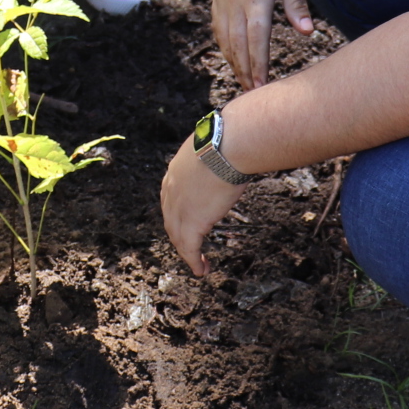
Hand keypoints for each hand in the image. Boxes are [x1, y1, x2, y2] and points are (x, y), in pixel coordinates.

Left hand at [160, 140, 245, 275]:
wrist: (227, 146)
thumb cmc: (229, 139)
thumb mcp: (215, 145)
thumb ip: (218, 152)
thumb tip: (238, 145)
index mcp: (175, 172)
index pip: (171, 197)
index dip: (176, 211)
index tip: (185, 220)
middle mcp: (171, 191)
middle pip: (171, 220)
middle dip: (178, 235)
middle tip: (189, 246)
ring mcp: (179, 208)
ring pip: (178, 237)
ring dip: (187, 252)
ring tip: (197, 262)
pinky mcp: (192, 223)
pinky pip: (190, 249)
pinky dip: (194, 261)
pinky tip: (202, 269)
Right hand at [212, 0, 313, 90]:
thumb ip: (296, 3)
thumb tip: (306, 33)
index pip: (256, 38)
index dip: (258, 65)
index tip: (263, 86)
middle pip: (237, 43)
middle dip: (245, 70)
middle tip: (254, 94)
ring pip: (224, 36)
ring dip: (233, 61)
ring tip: (244, 81)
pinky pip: (218, 25)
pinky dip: (224, 44)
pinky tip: (231, 55)